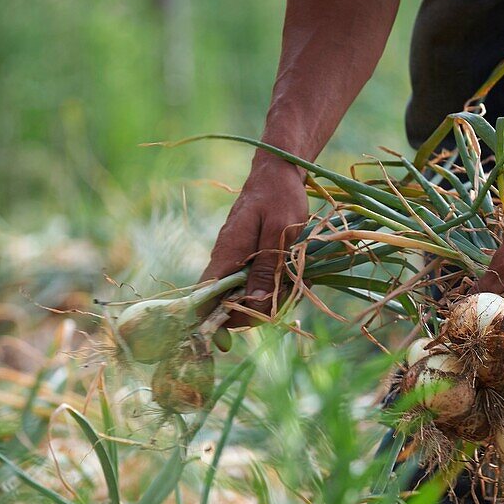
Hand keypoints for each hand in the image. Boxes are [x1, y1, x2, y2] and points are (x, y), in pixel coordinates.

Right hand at [200, 155, 308, 327]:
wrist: (279, 173)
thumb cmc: (280, 197)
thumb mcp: (280, 231)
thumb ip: (268, 267)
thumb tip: (256, 303)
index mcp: (227, 255)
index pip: (205, 298)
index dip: (214, 321)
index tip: (241, 330)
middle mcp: (227, 261)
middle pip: (230, 304)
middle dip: (258, 310)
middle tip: (287, 296)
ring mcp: (239, 260)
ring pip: (249, 296)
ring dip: (274, 297)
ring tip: (298, 281)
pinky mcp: (252, 259)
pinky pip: (261, 282)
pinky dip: (279, 284)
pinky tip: (298, 274)